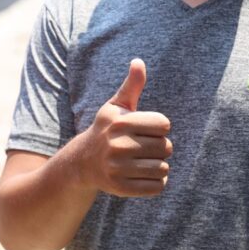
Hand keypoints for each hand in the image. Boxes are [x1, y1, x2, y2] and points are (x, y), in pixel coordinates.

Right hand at [76, 59, 172, 197]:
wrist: (82, 162)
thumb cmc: (106, 130)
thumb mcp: (115, 107)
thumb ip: (131, 86)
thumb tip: (139, 62)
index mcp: (120, 123)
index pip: (164, 124)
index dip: (158, 127)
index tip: (143, 130)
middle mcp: (117, 145)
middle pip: (166, 147)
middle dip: (159, 148)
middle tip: (142, 148)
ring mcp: (118, 168)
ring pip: (164, 168)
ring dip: (158, 166)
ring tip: (142, 163)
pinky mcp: (121, 188)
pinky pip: (158, 187)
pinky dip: (156, 183)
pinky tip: (142, 176)